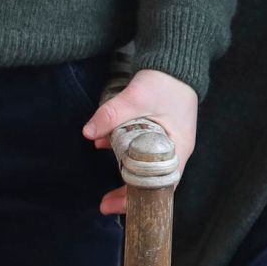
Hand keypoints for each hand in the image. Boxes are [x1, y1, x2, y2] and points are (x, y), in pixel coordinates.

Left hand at [83, 68, 198, 216]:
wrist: (176, 59)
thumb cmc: (165, 82)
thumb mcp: (137, 98)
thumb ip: (112, 115)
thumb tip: (88, 132)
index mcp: (178, 148)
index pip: (160, 185)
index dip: (137, 199)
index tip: (114, 206)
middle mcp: (175, 149)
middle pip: (152, 181)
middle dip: (128, 193)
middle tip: (105, 204)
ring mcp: (167, 140)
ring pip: (144, 167)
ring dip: (123, 173)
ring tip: (104, 186)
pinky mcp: (157, 130)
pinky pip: (139, 150)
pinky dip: (122, 152)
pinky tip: (104, 146)